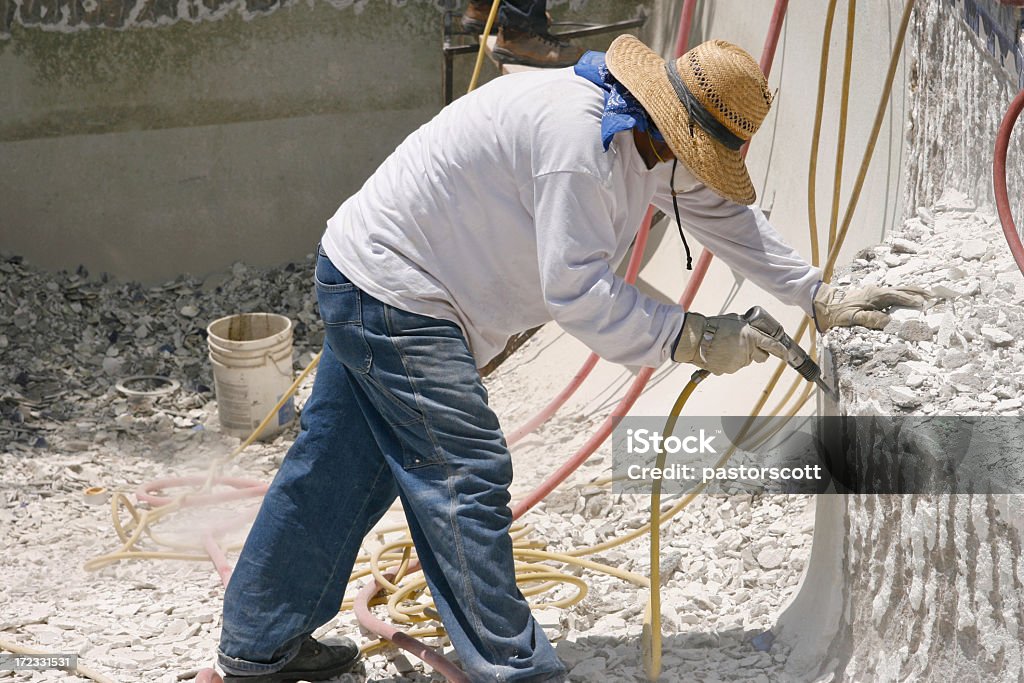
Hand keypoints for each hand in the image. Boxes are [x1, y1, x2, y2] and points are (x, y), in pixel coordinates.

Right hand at [672, 312, 787, 374]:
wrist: (696, 339)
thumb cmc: (712, 327)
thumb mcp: (734, 321)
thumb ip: (747, 328)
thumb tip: (750, 330)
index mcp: (751, 337)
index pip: (772, 345)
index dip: (781, 350)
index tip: (786, 353)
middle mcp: (748, 351)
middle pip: (760, 357)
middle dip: (757, 352)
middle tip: (745, 345)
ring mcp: (738, 363)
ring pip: (745, 361)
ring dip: (740, 355)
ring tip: (726, 346)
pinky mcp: (728, 370)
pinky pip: (733, 366)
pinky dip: (729, 361)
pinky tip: (719, 353)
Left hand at [812, 282, 932, 331]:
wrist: (821, 303)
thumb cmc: (835, 313)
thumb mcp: (851, 318)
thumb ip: (870, 320)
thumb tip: (889, 322)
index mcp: (874, 296)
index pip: (897, 296)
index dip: (911, 300)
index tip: (924, 304)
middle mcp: (876, 291)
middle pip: (902, 289)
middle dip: (918, 293)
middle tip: (933, 296)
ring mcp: (874, 292)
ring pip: (898, 290)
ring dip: (913, 292)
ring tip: (926, 295)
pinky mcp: (871, 295)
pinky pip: (892, 293)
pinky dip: (904, 294)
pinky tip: (907, 298)